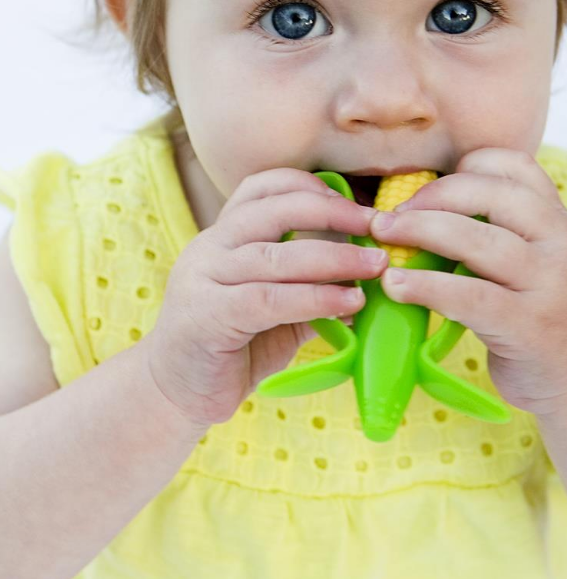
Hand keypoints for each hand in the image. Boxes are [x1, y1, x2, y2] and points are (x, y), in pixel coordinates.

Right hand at [141, 169, 387, 428]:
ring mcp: (203, 278)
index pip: (263, 188)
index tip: (357, 205)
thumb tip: (368, 277)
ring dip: (334, 257)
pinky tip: (350, 303)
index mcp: (224, 235)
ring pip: (276, 256)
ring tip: (375, 266)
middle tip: (377, 227)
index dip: (312, 187)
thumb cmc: (233, 346)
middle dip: (332, 213)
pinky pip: (269, 299)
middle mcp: (210, 247)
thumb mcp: (278, 310)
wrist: (178, 392)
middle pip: (274, 210)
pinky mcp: (206, 315)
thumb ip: (311, 287)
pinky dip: (315, 298)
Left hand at [368, 148, 566, 415]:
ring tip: (381, 236)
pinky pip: (470, 296)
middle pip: (492, 197)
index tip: (426, 186)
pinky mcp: (530, 326)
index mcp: (560, 220)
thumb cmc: (542, 312)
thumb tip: (423, 206)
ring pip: (479, 242)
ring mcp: (550, 285)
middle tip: (386, 214)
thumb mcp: (539, 260)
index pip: (516, 167)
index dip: (467, 166)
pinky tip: (395, 285)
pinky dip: (426, 286)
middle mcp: (562, 244)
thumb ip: (503, 230)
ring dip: (420, 232)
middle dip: (432, 198)